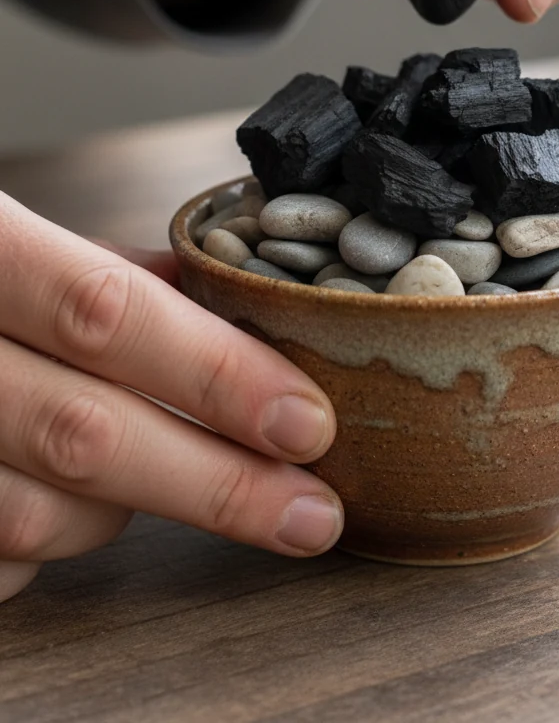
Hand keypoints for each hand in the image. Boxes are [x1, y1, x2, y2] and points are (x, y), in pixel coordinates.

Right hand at [0, 193, 340, 603]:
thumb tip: (223, 305)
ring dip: (130, 507)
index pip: (103, 313)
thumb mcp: (4, 236)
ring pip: (39, 516)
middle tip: (311, 508)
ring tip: (182, 476)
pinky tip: (71, 499)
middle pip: (81, 433)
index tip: (304, 421)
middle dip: (215, 481)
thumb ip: (100, 273)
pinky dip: (49, 540)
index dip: (212, 373)